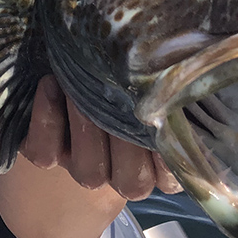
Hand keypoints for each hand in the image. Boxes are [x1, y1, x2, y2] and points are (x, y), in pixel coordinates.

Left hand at [20, 74, 182, 200]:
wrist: (71, 94)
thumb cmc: (130, 79)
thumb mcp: (156, 84)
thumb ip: (174, 84)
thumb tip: (193, 58)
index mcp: (157, 163)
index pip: (173, 177)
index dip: (170, 154)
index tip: (169, 113)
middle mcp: (122, 173)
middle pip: (132, 179)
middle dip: (126, 139)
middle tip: (121, 91)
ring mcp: (83, 166)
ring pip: (89, 169)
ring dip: (86, 126)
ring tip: (84, 83)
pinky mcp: (46, 155)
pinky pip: (44, 151)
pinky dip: (47, 118)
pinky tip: (51, 83)